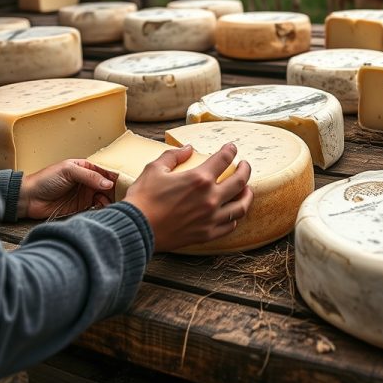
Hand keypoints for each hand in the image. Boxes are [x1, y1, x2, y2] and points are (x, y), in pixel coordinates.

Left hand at [18, 159, 118, 219]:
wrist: (28, 198)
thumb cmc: (45, 179)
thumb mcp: (68, 171)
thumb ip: (89, 176)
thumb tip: (109, 183)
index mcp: (86, 167)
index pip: (105, 170)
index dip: (115, 176)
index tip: (124, 181)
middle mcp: (88, 180)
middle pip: (107, 184)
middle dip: (115, 189)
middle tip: (122, 194)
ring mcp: (85, 194)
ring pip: (104, 196)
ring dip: (109, 199)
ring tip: (111, 202)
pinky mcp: (81, 207)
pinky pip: (96, 207)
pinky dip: (102, 208)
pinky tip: (103, 208)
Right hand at [125, 143, 253, 251]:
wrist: (136, 229)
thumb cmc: (143, 198)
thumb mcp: (155, 168)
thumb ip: (174, 156)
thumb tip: (189, 148)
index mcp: (199, 178)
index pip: (224, 159)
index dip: (230, 150)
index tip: (232, 148)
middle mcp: (210, 198)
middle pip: (240, 181)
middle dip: (245, 170)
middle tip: (244, 165)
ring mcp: (210, 218)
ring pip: (240, 207)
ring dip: (247, 195)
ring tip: (246, 189)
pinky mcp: (206, 234)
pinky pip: (229, 226)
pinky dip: (234, 218)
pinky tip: (232, 213)